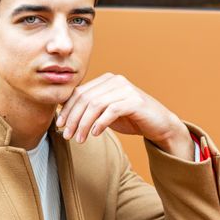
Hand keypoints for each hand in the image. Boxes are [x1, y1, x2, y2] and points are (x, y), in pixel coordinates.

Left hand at [56, 73, 194, 159]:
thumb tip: (62, 115)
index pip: (79, 93)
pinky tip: (95, 134)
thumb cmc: (130, 119)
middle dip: (73, 119)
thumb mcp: (104, 112)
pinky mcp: (134, 101)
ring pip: (95, 105)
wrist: (159, 125)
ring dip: (84, 124)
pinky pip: (111, 111)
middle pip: (84, 99)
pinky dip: (100, 123)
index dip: (67, 110)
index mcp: (105, 80)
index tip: (60, 125)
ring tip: (80, 139)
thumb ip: (88, 109)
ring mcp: (125, 89)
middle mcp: (115, 80)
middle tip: (67, 135)